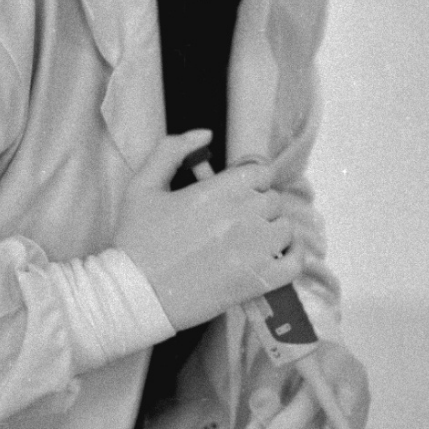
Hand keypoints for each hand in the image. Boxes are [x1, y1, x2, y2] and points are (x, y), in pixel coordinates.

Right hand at [113, 129, 303, 330]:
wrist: (134, 296)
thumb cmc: (136, 241)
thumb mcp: (142, 186)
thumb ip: (171, 150)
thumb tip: (205, 133)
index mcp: (219, 191)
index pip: (260, 172)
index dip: (250, 179)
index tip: (236, 191)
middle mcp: (243, 217)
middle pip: (272, 199)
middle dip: (256, 205)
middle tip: (234, 219)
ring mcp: (255, 251)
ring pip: (284, 228)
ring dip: (270, 230)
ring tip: (248, 240)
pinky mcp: (259, 282)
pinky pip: (295, 263)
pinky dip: (292, 255)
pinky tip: (277, 254)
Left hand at [241, 341, 369, 428]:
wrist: (318, 345)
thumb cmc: (293, 353)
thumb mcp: (275, 365)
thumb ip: (265, 396)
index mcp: (330, 357)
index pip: (313, 392)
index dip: (291, 420)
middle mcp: (352, 377)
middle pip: (336, 419)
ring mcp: (361, 397)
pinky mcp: (360, 415)